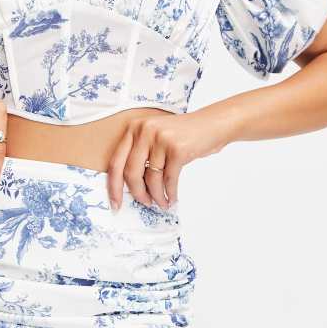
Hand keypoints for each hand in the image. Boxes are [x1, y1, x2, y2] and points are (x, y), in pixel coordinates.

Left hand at [106, 109, 234, 209]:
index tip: (115, 203)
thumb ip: (139, 155)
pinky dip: (170, 193)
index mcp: (133, 129)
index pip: (116, 162)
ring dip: (157, 196)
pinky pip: (169, 179)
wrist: (212, 124)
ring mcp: (161, 139)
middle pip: (131, 173)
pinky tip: (172, 198)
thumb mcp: (154, 137)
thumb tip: (128, 188)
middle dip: (137, 194)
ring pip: (151, 179)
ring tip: (162, 203)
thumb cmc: (182, 135)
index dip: (113, 186)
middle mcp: (144, 131)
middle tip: (145, 203)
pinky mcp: (177, 149)